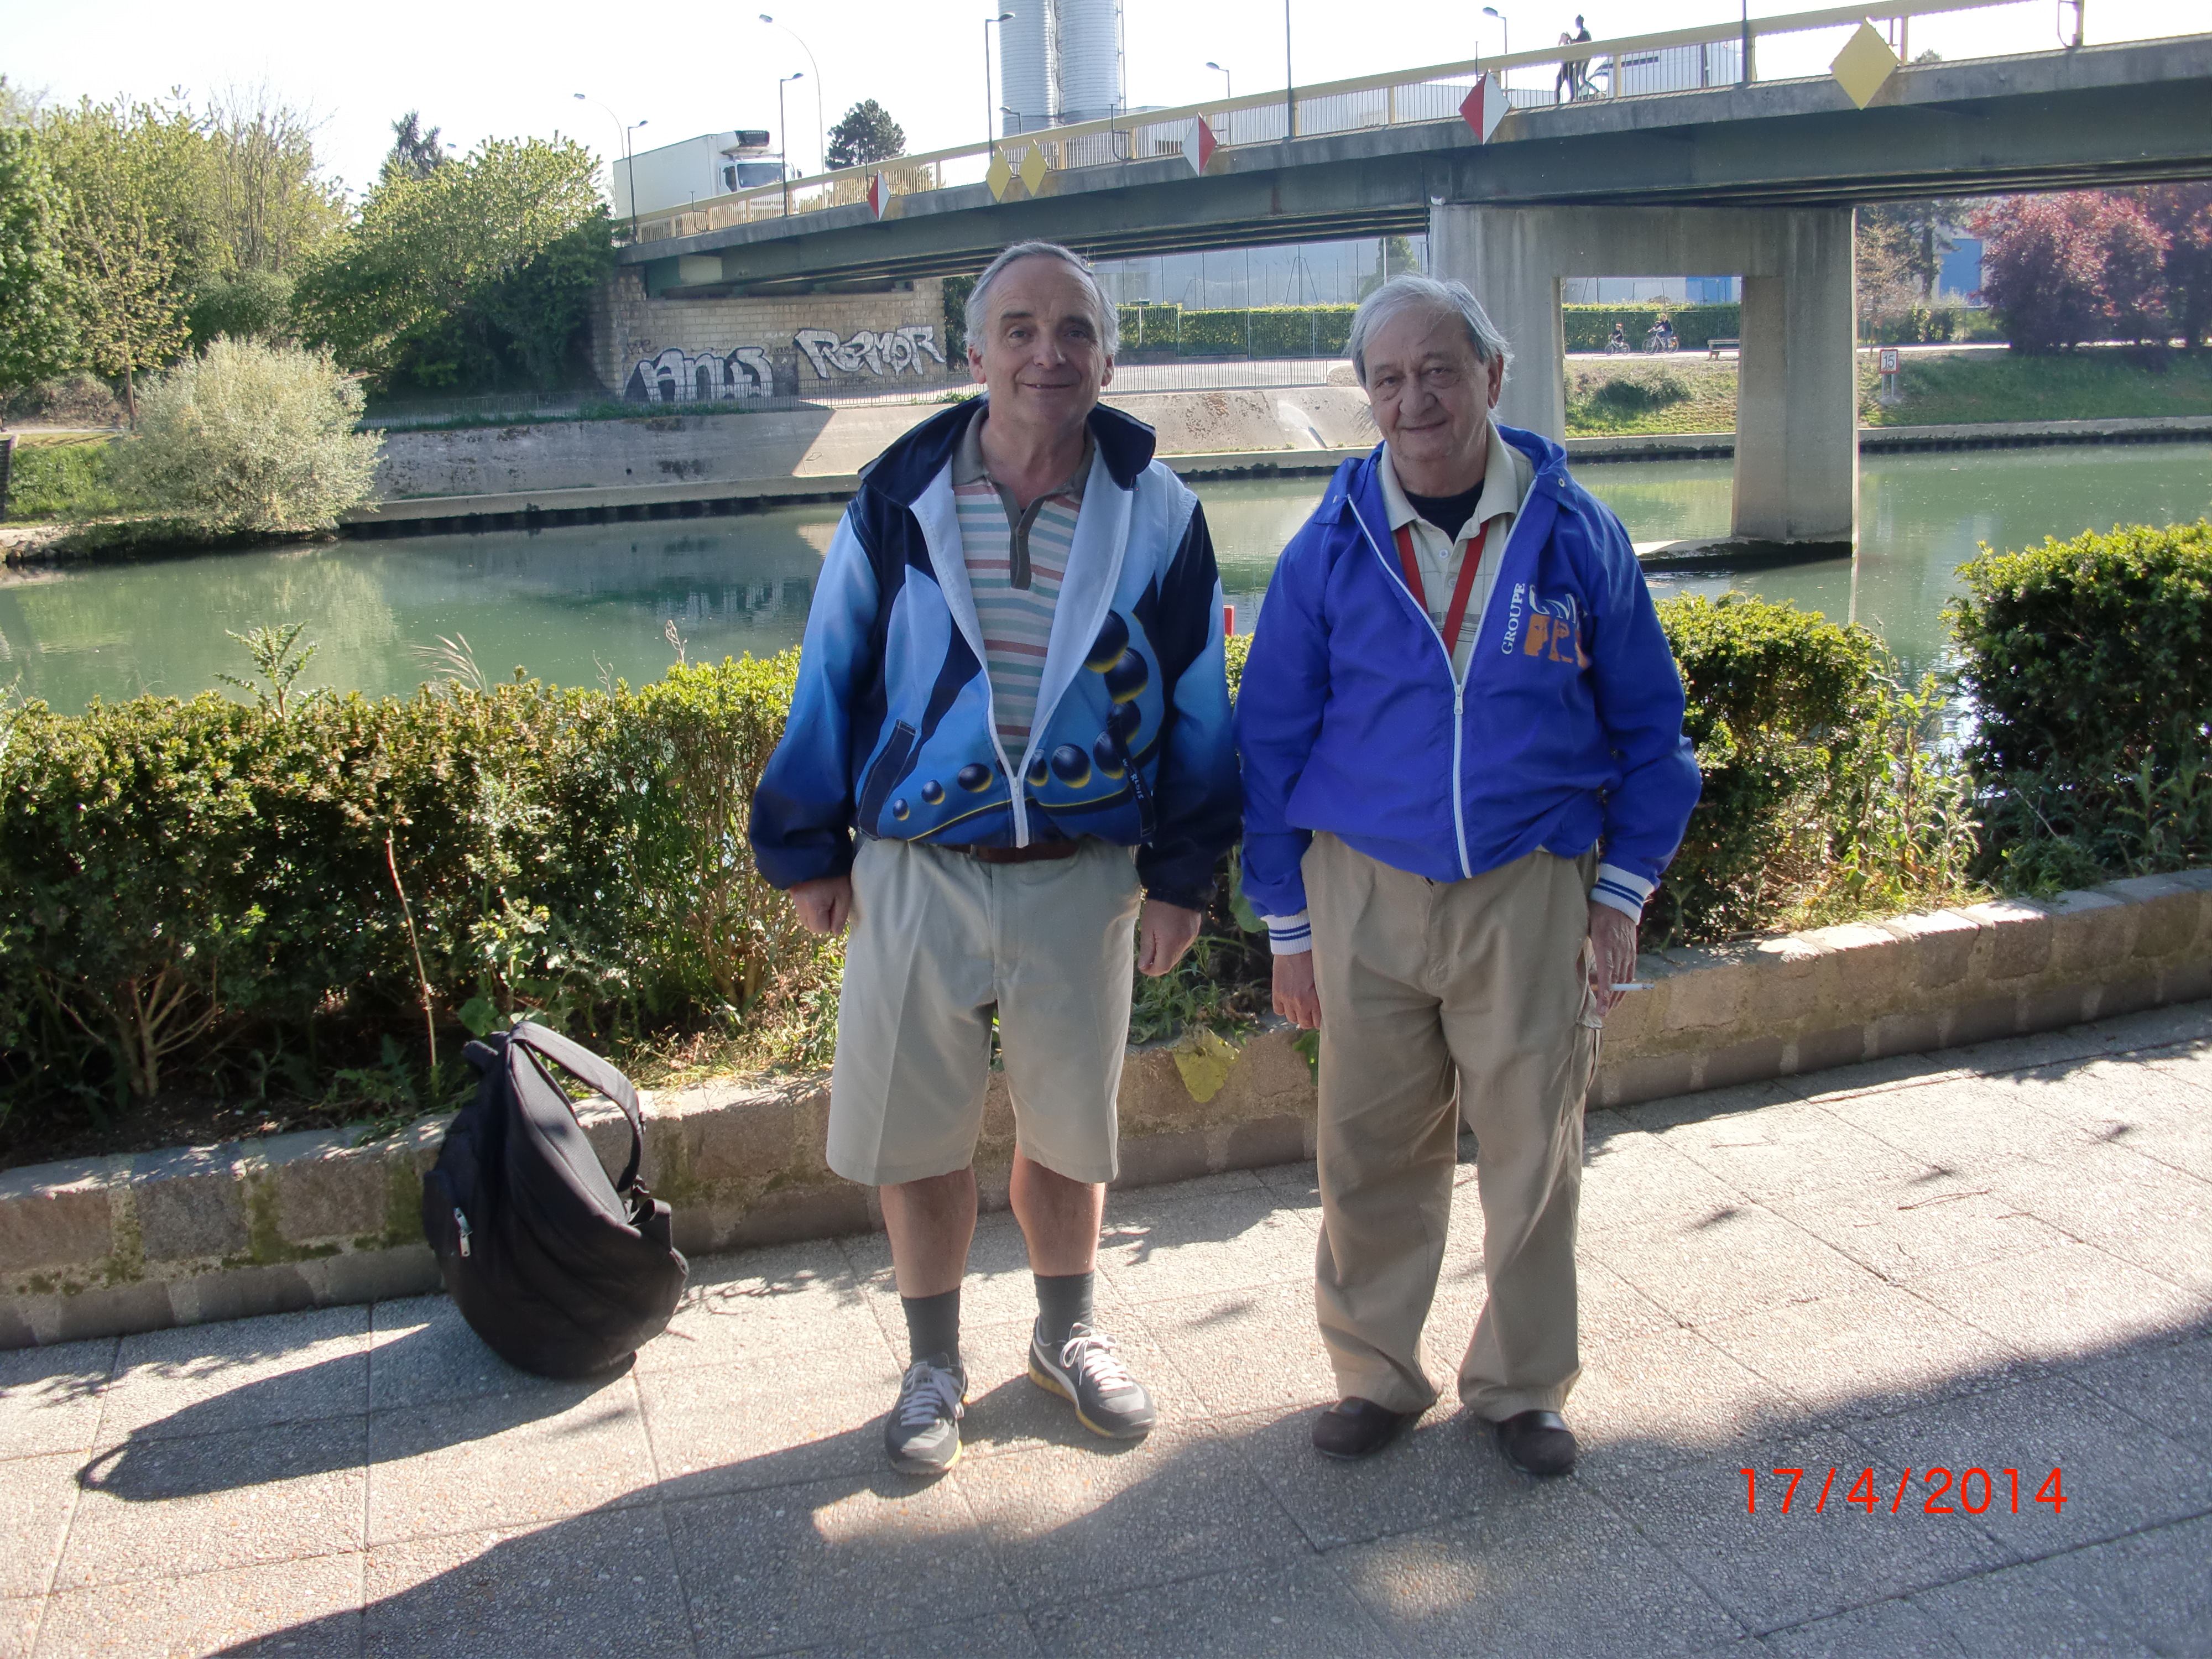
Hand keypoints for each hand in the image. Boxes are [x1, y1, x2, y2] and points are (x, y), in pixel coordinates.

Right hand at [791, 874, 853, 935]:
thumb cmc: (834, 873)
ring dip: (815, 914)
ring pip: (805, 918)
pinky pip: (802, 908)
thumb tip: (835, 932)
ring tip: (823, 898)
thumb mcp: (843, 894)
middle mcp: (800, 905)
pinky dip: (809, 906)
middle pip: (811, 926)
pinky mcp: (792, 892)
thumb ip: (840, 915)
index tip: (836, 907)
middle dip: (822, 920)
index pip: (821, 929)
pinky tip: (816, 894)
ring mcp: (794, 899)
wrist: (815, 849)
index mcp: (813, 907)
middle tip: (831, 903)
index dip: (831, 922)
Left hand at [1137, 899, 1202, 976]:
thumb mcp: (1147, 927)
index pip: (1162, 968)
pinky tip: (1168, 932)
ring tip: (1157, 939)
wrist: (1179, 887)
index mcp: (1170, 943)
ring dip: (1167, 953)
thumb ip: (1147, 949)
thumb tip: (1144, 966)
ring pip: (1177, 954)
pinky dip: (1175, 944)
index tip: (1143, 966)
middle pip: (1170, 963)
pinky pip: (1183, 944)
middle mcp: (1184, 943)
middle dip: (1158, 962)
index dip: (1151, 971)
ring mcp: (1191, 937)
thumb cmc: (1159, 906)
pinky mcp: (1195, 931)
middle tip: (1147, 955)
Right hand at [1272, 950, 1320, 1028]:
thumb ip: (1325, 995)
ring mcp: (1287, 999)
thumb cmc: (1315, 959)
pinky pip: (1279, 1011)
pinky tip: (1288, 1001)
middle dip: (1308, 1019)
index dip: (1320, 1020)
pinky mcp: (1277, 993)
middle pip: (1305, 1023)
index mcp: (1316, 1000)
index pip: (1318, 1023)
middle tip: (1311, 1011)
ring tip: (1300, 1005)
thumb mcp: (1325, 979)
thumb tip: (1327, 1007)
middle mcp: (1301, 1003)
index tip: (1321, 1015)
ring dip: (1296, 1014)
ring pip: (1291, 1019)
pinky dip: (1283, 1008)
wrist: (1296, 946)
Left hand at [1587, 902, 1637, 1018]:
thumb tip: (1573, 961)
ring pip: (1624, 977)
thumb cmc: (1598, 910)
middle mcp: (1619, 950)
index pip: (1607, 973)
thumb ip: (1581, 943)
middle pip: (1617, 980)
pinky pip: (1630, 970)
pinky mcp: (1632, 950)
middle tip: (1604, 1013)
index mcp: (1605, 943)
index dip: (1606, 991)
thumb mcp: (1584, 924)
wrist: (1620, 898)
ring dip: (1618, 994)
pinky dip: (1624, 983)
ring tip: (1610, 1006)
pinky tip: (1619, 991)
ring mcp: (1627, 951)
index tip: (1603, 1006)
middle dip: (1611, 999)